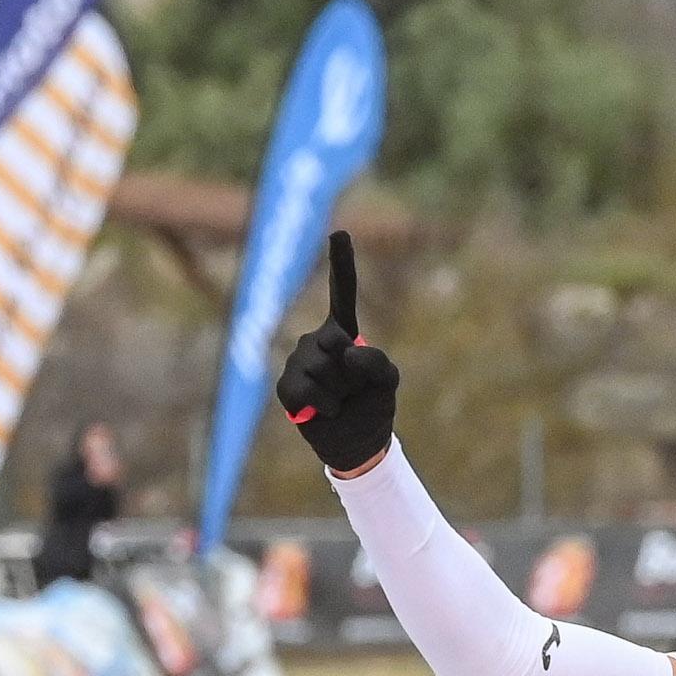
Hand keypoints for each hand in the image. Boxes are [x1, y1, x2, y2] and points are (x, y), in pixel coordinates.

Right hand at [276, 231, 400, 478]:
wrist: (357, 444)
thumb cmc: (372, 406)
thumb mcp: (389, 381)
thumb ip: (377, 361)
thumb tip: (345, 353)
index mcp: (342, 331)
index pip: (341, 292)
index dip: (340, 263)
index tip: (340, 232)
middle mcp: (316, 340)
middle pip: (334, 342)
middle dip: (351, 372)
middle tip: (353, 389)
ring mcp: (298, 362)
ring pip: (319, 369)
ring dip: (338, 393)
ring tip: (338, 402)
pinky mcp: (287, 387)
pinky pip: (304, 390)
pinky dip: (321, 407)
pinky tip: (323, 412)